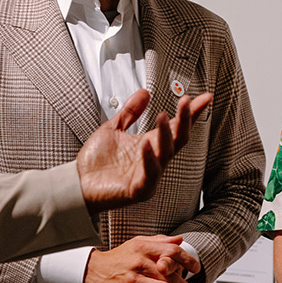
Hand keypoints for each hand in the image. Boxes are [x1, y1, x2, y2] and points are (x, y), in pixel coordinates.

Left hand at [77, 90, 211, 213]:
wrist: (77, 185)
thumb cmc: (96, 163)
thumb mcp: (113, 129)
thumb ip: (130, 112)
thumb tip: (144, 93)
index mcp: (149, 145)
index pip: (176, 127)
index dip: (190, 113)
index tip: (204, 97)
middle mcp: (153, 159)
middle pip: (177, 139)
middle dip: (184, 120)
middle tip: (186, 101)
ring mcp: (148, 175)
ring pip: (165, 153)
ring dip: (165, 134)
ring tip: (163, 115)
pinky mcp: (138, 189)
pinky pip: (149, 174)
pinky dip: (149, 158)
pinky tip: (146, 143)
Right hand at [85, 235, 199, 282]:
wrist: (95, 268)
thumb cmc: (120, 256)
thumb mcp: (139, 242)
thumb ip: (160, 241)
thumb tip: (180, 240)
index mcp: (143, 248)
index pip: (172, 252)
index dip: (188, 260)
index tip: (196, 268)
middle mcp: (139, 263)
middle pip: (169, 277)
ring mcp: (132, 280)